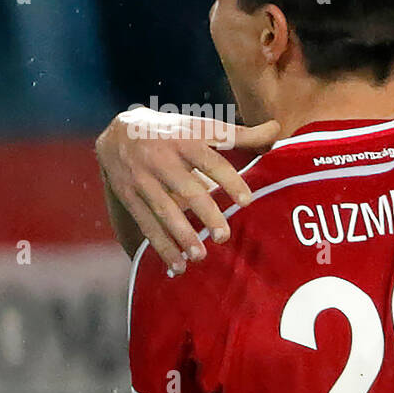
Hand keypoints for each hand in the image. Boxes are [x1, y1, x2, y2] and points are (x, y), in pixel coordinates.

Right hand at [95, 106, 280, 271]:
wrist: (117, 131)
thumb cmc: (174, 132)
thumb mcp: (202, 126)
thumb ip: (240, 134)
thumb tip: (276, 129)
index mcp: (185, 140)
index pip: (210, 160)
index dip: (229, 179)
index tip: (247, 201)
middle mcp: (162, 159)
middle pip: (187, 189)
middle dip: (205, 214)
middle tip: (224, 236)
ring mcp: (143, 179)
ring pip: (164, 210)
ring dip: (181, 236)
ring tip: (200, 256)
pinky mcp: (129, 196)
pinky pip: (146, 224)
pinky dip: (161, 246)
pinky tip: (177, 265)